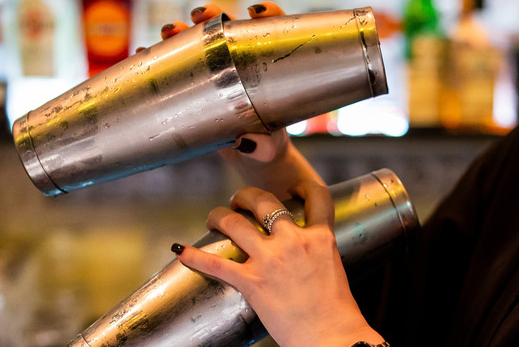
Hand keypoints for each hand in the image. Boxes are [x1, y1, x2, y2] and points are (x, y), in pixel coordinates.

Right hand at [155, 1, 322, 197]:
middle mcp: (238, 59)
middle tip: (198, 16)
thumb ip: (265, 146)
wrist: (250, 157)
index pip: (270, 29)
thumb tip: (247, 142)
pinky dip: (156, 57)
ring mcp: (213, 70)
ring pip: (194, 41)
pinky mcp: (191, 84)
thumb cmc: (268, 145)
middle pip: (225, 26)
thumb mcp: (270, 146)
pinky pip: (171, 65)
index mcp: (266, 65)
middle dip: (210, 14)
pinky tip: (143, 54)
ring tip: (168, 31)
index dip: (266, 13)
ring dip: (179, 30)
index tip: (254, 12)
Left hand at [173, 180, 383, 346]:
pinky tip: (182, 250)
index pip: (316, 197)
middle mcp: (293, 242)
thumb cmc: (336, 312)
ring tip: (215, 218)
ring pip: (234, 223)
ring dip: (219, 216)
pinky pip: (216, 264)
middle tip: (239, 201)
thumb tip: (305, 249)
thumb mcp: (333, 268)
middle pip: (264, 201)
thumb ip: (317, 251)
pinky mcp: (251, 282)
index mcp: (320, 238)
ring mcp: (270, 261)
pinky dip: (194, 256)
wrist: (332, 338)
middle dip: (246, 196)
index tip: (293, 187)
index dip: (304, 186)